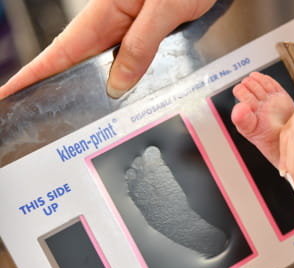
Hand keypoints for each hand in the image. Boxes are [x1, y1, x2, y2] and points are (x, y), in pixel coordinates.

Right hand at [0, 0, 215, 98]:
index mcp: (107, 11)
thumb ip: (141, 45)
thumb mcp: (164, 9)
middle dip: (59, 90)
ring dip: (94, 90)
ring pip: (106, 65)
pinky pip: (131, 61)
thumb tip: (117, 85)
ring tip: (78, 116)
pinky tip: (122, 96)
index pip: (61, 50)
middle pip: (79, 62)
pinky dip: (124, 80)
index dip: (34, 75)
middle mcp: (115, 21)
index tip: (9, 94)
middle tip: (41, 118)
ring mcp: (132, 28)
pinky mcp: (151, 33)